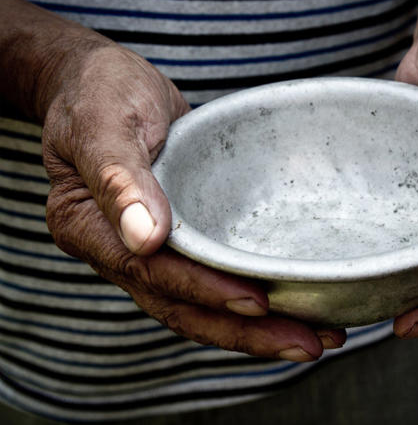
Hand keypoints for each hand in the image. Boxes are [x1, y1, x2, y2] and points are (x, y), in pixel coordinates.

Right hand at [41, 42, 344, 359]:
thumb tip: (145, 238)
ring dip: (258, 327)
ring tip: (321, 336)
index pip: (151, 273)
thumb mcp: (103, 121)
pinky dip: (252, 294)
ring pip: (202, 303)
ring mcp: (152, 250)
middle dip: (246, 331)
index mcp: (89, 228)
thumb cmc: (99, 91)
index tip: (258, 301)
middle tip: (310, 344)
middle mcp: (120, 250)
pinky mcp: (182, 238)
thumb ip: (119, 178)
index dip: (205, 290)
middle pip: (183, 306)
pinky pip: (214, 276)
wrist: (103, 81)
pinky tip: (296, 304)